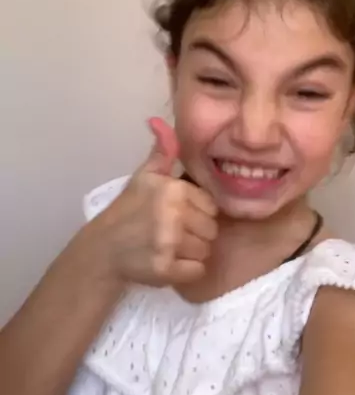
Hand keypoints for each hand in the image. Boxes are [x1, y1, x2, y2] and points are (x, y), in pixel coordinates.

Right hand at [91, 118, 217, 286]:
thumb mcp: (143, 176)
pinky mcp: (165, 269)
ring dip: (191, 253)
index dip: (197, 213)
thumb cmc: (127, 210)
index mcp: (172, 189)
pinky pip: (197, 271)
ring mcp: (169, 243)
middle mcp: (173, 214)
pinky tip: (169, 264)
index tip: (178, 216)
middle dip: (196, 234)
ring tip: (169, 248)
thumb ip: (161, 152)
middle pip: (211, 230)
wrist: (103, 249)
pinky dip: (186, 272)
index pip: (211, 205)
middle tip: (172, 235)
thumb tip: (161, 122)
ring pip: (206, 251)